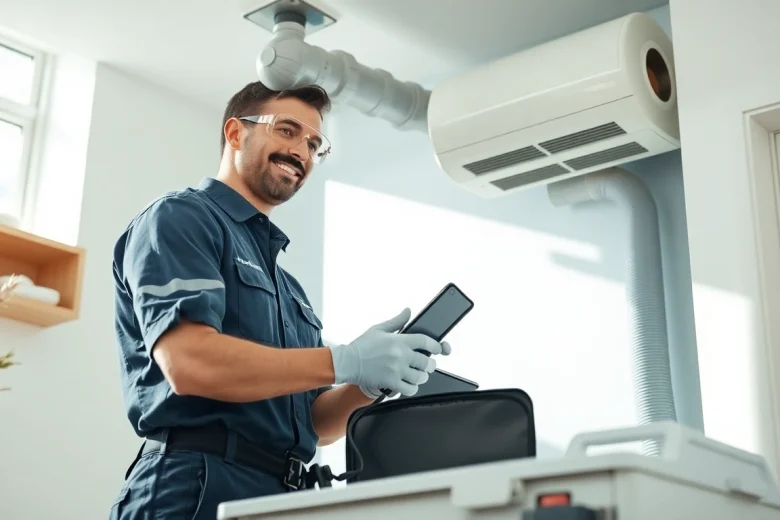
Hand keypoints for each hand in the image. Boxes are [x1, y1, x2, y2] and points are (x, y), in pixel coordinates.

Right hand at [328, 308, 450, 396]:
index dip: (437, 346)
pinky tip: (408, 384)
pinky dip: (412, 388)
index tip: (439, 349)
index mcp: (399, 341)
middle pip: (427, 362)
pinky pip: (410, 389)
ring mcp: (397, 371)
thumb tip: (408, 311)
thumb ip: (397, 321)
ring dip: (421, 376)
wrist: (347, 362)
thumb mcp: (379, 329)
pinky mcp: (391, 383)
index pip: (426, 342)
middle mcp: (401, 356)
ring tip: (417, 374)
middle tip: (428, 364)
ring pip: (420, 377)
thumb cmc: (362, 346)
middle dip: (430, 364)